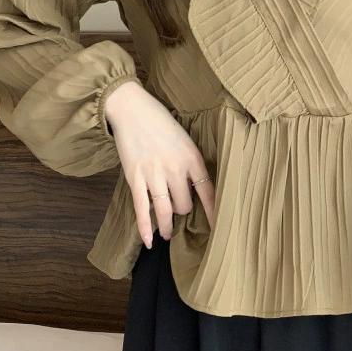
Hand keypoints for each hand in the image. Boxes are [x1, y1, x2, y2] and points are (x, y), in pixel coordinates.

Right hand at [103, 78, 215, 249]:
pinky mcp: (135, 178)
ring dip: (167, 226)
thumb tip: (196, 186)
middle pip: (184, 205)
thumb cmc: (160, 121)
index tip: (219, 227)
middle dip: (183, 212)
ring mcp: (154, 175)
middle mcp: (175, 169)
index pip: (208, 192)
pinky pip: (141, 209)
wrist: (132, 109)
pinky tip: (148, 241)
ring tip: (168, 233)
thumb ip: (191, 162)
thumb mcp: (185, 139)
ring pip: (165, 210)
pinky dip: (144, 227)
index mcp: (192, 158)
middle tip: (180, 213)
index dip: (213, 212)